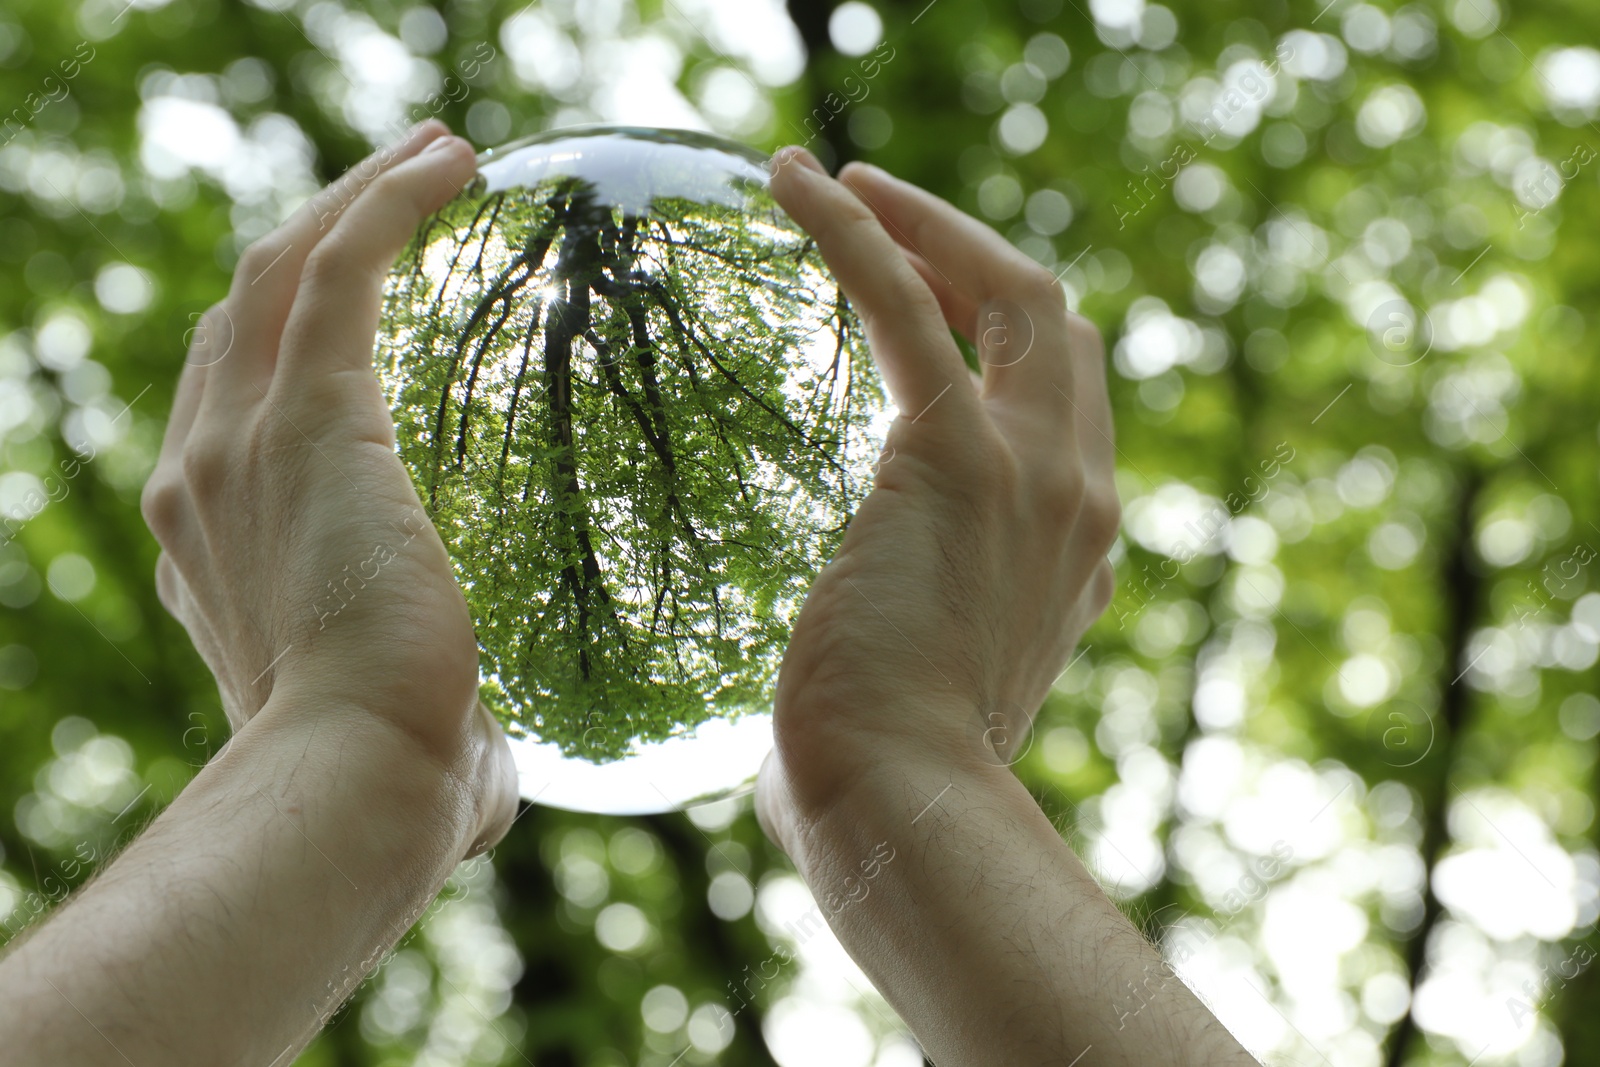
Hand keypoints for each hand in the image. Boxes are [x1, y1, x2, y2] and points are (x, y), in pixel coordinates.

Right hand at [140, 120, 514, 854]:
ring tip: (435, 152)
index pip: (229, 410)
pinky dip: (384, 202)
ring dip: (350, 195)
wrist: (357, 780)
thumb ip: (446, 736)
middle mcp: (202, 478)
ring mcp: (235, 440)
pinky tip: (452, 165)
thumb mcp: (408, 739)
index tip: (356, 312)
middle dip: (311, 239)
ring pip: (279, 269)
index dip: (277, 347)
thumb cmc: (398, 785)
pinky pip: (337, 268)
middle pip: (240, 316)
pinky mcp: (303, 416)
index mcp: (217, 548)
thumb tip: (492, 773)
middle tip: (396, 196)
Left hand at [756, 148, 1118, 851]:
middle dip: (984, 264)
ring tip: (838, 183)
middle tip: (891, 226)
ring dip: (930, 225)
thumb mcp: (916, 703)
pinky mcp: (959, 453)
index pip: (1062, 418)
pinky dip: (858, 230)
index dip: (1009, 352)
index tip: (934, 320)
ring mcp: (1036, 472)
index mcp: (1072, 559)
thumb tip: (804, 712)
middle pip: (1060, 333)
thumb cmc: (881, 783)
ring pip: (1013, 294)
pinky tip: (799, 183)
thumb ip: (892, 666)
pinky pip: (908, 302)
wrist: (904, 809)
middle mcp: (1079, 502)